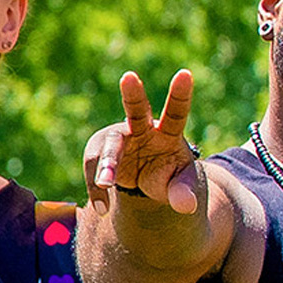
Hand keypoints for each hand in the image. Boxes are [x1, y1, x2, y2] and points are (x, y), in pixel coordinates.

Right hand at [85, 69, 203, 215]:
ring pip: (110, 146)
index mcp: (167, 133)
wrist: (145, 182)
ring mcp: (118, 140)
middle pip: (136, 110)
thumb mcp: (181, 185)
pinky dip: (97, 189)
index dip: (180, 94)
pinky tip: (103, 208)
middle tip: (130, 76)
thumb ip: (184, 193)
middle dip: (133, 94)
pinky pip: (96, 170)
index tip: (185, 73)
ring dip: (107, 163)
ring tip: (106, 184)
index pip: (176, 113)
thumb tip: (186, 205)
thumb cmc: (169, 176)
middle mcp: (141, 129)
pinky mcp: (100, 154)